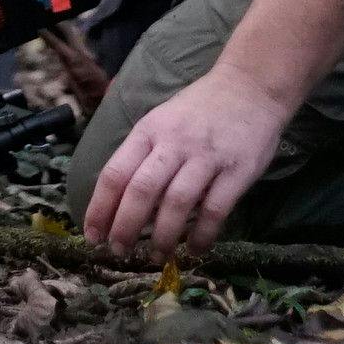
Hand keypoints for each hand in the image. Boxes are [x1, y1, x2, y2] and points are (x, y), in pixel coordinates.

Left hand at [85, 66, 293, 260]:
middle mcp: (174, 143)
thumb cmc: (200, 109)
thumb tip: (122, 205)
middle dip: (125, 227)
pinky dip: (202, 234)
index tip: (92, 236)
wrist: (251, 86)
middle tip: (119, 252)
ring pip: (177, 203)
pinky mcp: (237, 170)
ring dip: (162, 236)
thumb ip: (144, 156)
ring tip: (155, 257)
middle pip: (141, 190)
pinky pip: (215, 209)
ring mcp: (207, 156)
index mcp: (149, 131)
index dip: (99, 209)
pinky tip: (194, 250)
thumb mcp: (162, 121)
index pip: (115, 173)